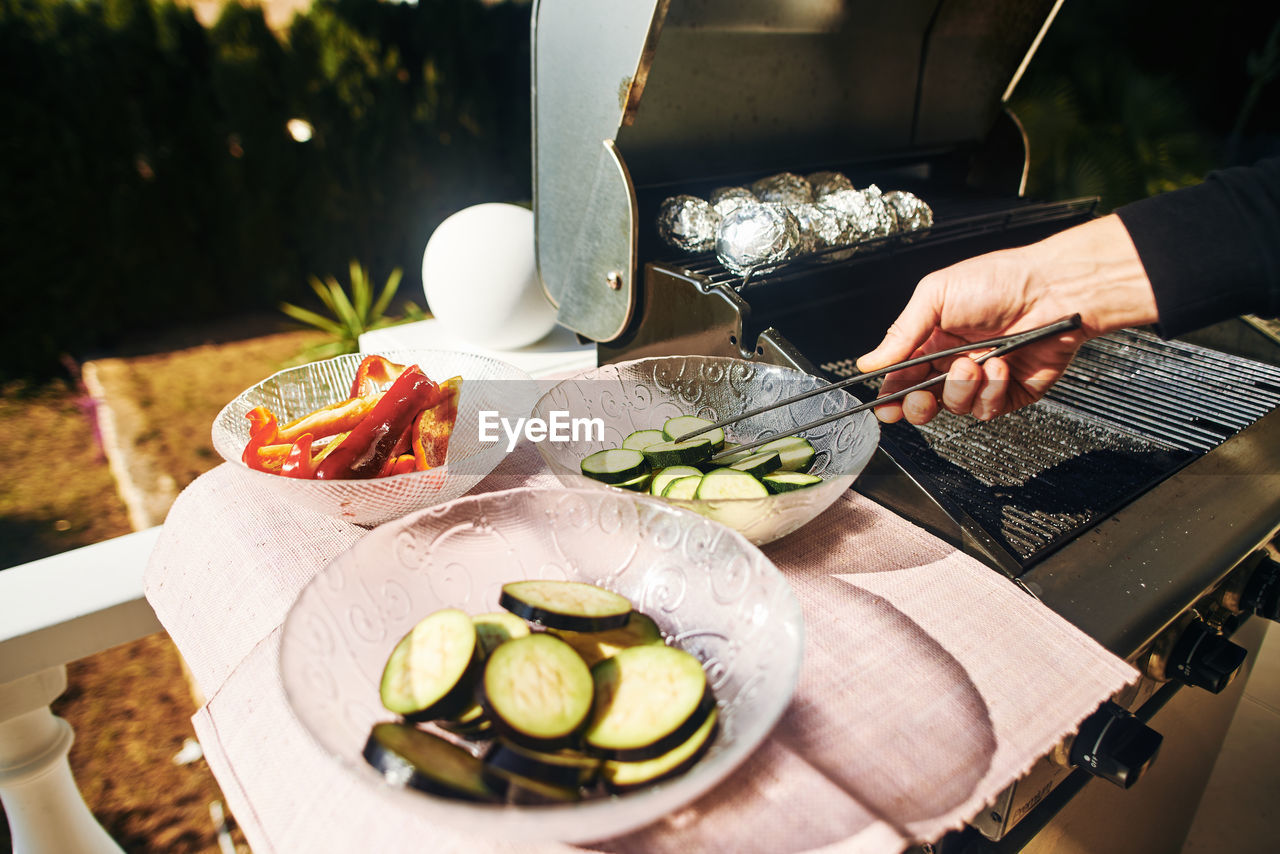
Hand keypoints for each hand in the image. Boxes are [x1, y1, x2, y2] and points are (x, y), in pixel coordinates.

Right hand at [856, 215, 1158, 424]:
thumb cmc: (1000, 280)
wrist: (1055, 290)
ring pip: (955, 407)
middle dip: (918, 405)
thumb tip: (869, 361)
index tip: (884, 407)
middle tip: (922, 396)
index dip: (890, 395)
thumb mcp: (936, 295)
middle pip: (923, 401)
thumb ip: (901, 333)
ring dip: (961, 388)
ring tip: (973, 362)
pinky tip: (1000, 366)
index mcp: (932, 339)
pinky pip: (987, 409)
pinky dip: (991, 391)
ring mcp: (982, 379)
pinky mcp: (1009, 393)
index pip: (901, 376)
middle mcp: (954, 361)